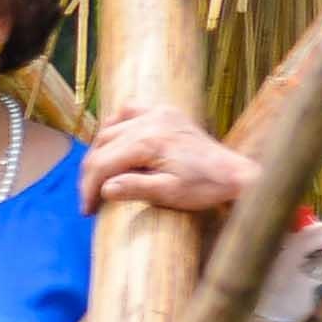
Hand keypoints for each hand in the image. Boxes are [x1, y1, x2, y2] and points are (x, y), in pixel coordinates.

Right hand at [82, 105, 256, 220]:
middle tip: (88, 198)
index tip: (86, 210)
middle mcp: (151, 121)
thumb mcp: (169, 194)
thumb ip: (135, 188)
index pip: (103, 163)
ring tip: (97, 177)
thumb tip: (105, 189)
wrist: (234, 174)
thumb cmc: (205, 188)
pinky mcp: (166, 112)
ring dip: (99, 152)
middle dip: (91, 173)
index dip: (89, 188)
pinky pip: (129, 112)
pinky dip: (116, 126)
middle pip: (102, 146)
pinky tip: (113, 142)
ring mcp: (158, 113)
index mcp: (149, 141)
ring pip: (111, 129)